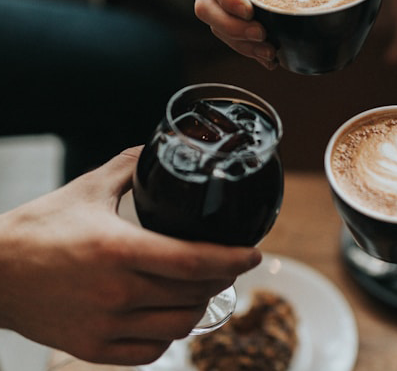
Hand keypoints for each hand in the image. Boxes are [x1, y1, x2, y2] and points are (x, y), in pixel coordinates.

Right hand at [0, 147, 260, 364]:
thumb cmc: (38, 230)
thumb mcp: (87, 189)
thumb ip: (129, 167)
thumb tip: (157, 149)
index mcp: (118, 249)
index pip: (193, 260)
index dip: (232, 258)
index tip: (255, 254)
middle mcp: (117, 292)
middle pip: (193, 293)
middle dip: (221, 277)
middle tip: (229, 263)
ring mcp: (106, 325)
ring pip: (179, 325)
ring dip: (200, 305)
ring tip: (202, 287)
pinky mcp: (93, 348)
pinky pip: (150, 351)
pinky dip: (169, 334)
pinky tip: (170, 314)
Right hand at [193, 0, 337, 68]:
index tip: (249, 11)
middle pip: (206, 8)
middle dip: (233, 29)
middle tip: (264, 37)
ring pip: (214, 25)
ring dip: (240, 44)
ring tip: (271, 54)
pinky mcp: (222, 8)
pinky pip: (225, 32)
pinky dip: (245, 48)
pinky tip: (269, 60)